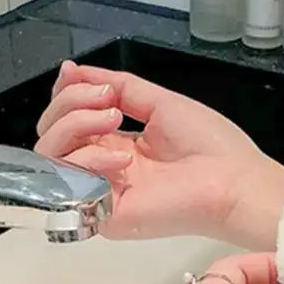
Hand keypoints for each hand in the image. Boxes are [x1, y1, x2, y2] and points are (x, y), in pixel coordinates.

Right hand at [34, 61, 283, 247]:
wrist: (233, 182)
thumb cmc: (210, 145)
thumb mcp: (159, 102)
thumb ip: (117, 86)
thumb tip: (73, 70)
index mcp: (117, 143)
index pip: (68, 117)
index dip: (64, 92)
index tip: (73, 73)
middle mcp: (103, 167)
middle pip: (51, 133)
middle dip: (68, 103)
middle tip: (108, 102)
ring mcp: (100, 191)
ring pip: (49, 154)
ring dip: (75, 123)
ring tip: (113, 119)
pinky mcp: (101, 214)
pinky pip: (67, 181)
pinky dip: (89, 158)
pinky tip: (122, 158)